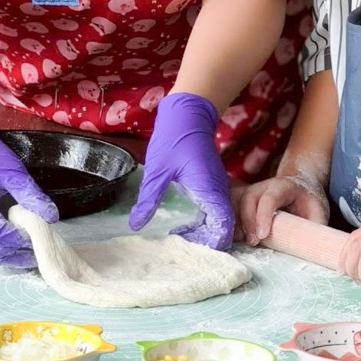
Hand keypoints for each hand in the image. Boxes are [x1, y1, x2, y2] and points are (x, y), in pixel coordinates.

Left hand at [128, 93, 233, 250]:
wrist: (188, 112)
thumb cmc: (173, 138)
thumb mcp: (157, 170)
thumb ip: (149, 199)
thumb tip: (136, 225)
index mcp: (209, 191)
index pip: (223, 228)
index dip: (210, 244)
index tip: (186, 247)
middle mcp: (218, 191)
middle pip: (222, 228)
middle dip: (205, 241)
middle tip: (178, 245)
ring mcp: (217, 187)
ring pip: (219, 218)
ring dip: (203, 230)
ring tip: (178, 236)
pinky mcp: (212, 183)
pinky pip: (213, 208)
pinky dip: (203, 219)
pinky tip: (183, 221)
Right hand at [231, 170, 329, 245]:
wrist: (302, 186)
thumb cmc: (310, 202)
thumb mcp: (319, 212)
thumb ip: (314, 228)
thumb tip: (310, 249)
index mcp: (285, 186)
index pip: (270, 197)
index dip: (263, 215)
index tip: (262, 236)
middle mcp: (265, 186)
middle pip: (249, 197)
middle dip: (247, 220)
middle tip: (252, 242)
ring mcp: (253, 191)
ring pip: (236, 200)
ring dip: (236, 221)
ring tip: (240, 241)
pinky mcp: (246, 199)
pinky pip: (232, 206)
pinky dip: (231, 220)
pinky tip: (233, 236)